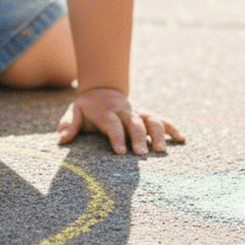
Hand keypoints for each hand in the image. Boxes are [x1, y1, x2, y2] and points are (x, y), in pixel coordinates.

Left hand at [57, 87, 185, 154]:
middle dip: (138, 138)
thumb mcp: (74, 112)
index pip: (112, 124)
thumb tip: (63, 139)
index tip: (120, 152)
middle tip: (142, 154)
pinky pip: (162, 120)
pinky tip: (181, 139)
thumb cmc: (87, 108)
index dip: (117, 137)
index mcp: (106, 111)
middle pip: (135, 123)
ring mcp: (138, 112)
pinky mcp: (147, 114)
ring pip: (151, 120)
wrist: (102, 90)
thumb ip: (69, 124)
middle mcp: (125, 110)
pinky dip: (172, 128)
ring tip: (160, 150)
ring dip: (158, 134)